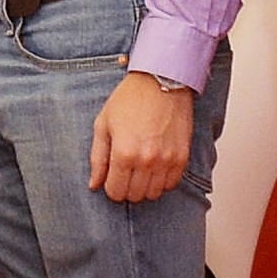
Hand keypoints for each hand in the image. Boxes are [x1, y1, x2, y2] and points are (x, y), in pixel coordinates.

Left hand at [88, 71, 193, 203]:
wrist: (160, 82)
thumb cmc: (129, 100)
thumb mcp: (103, 125)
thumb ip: (97, 158)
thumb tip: (94, 185)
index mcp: (123, 153)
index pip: (116, 192)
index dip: (110, 188)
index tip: (111, 179)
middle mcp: (147, 160)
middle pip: (135, 196)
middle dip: (126, 188)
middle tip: (124, 173)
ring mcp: (167, 160)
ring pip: (154, 194)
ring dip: (144, 186)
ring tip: (139, 169)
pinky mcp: (182, 157)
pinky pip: (171, 184)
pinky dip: (161, 181)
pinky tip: (154, 166)